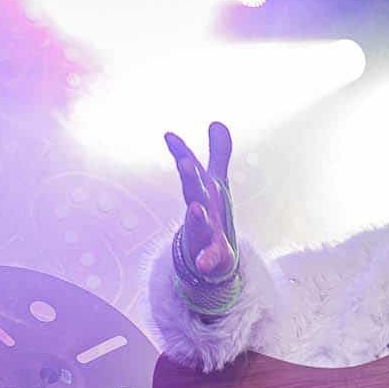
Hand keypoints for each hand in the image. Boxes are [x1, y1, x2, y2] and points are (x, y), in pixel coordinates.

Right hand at [164, 122, 236, 280]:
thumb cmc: (210, 215)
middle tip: (186, 161)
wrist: (206, 255)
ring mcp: (204, 233)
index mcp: (201, 192)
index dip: (182, 152)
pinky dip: (206, 260)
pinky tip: (203, 265)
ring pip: (199, 224)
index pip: (192, 169)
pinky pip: (209, 258)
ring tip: (196, 208)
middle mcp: (199, 210)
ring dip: (197, 216)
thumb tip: (216, 122)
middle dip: (190, 178)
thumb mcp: (217, 182)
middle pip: (194, 192)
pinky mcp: (213, 255)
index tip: (170, 136)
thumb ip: (219, 154)